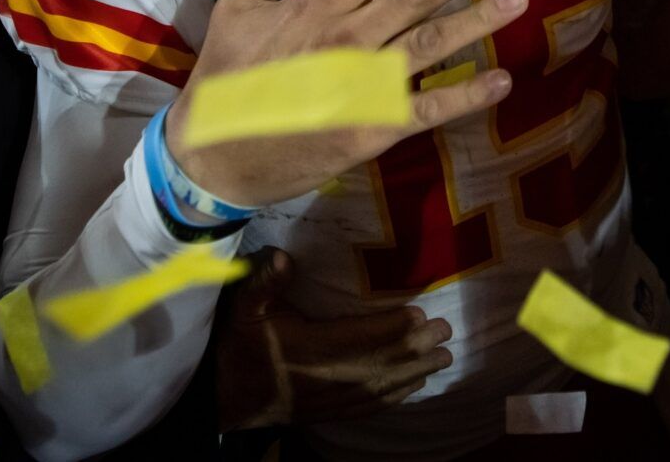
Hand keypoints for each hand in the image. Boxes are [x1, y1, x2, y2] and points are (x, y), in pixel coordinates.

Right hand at [164, 0, 519, 206]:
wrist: (214, 155)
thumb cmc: (225, 79)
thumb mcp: (235, 9)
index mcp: (318, 5)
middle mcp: (348, 37)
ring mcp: (363, 84)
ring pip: (430, 44)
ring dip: (477, 21)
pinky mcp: (372, 127)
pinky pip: (427, 108)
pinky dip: (465, 96)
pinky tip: (500, 81)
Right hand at [215, 249, 452, 429]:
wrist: (224, 399)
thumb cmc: (239, 346)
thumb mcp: (243, 309)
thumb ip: (264, 283)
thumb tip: (285, 257)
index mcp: (308, 349)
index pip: (358, 338)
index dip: (391, 327)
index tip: (420, 314)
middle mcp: (325, 378)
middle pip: (379, 364)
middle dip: (415, 349)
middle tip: (445, 331)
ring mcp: (329, 399)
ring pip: (380, 387)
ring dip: (415, 373)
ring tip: (444, 357)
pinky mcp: (330, 413)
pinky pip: (370, 407)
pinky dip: (397, 396)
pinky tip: (417, 386)